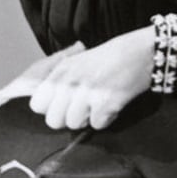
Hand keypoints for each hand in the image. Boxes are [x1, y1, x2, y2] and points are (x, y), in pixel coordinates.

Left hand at [0, 30, 155, 131]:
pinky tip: (112, 104)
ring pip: (73, 124)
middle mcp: (69, 81)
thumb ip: (57, 81)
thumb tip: (42, 104)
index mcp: (60, 72)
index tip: (63, 104)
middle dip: (67, 118)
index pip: (36, 105)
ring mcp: (86, 92)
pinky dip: (106, 118)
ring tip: (98, 103)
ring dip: (88, 118)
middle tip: (83, 108)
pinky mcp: (105, 102)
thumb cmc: (108, 59)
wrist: (140, 52)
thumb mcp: (75, 62)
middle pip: (53, 121)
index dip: (50, 109)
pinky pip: (97, 125)